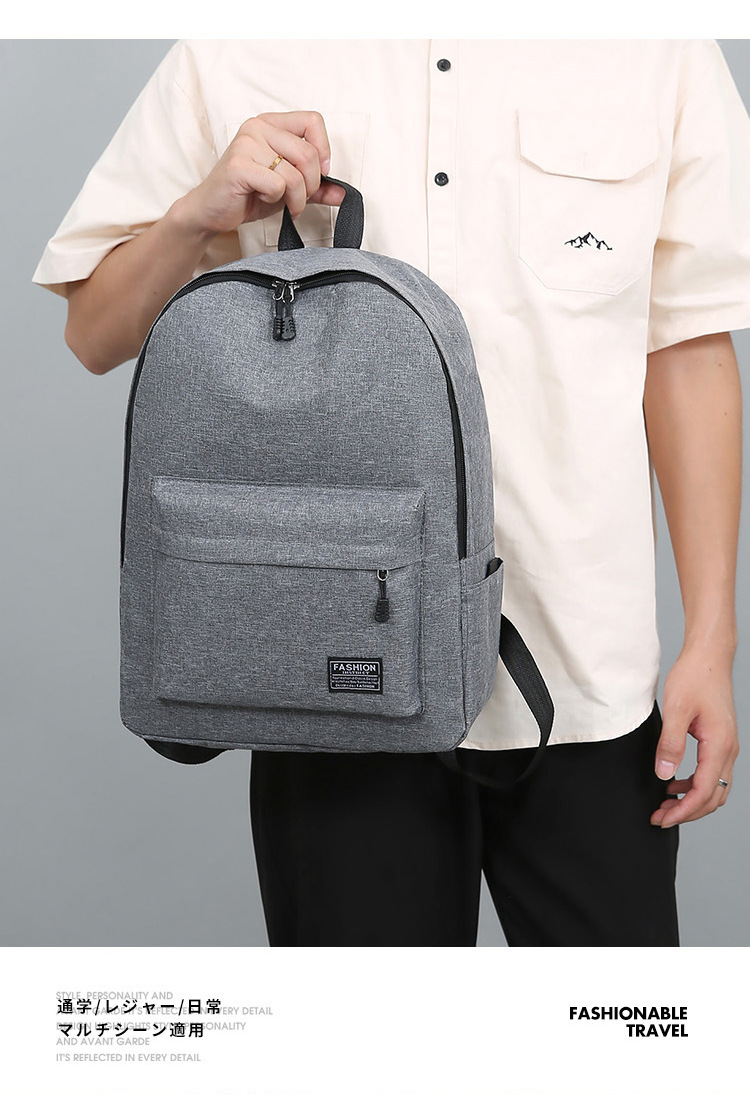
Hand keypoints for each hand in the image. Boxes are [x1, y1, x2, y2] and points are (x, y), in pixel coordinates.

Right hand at [173, 110, 343, 236]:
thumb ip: (315, 188)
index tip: (319, 173)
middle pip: (308, 153)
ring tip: (284, 204)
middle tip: (300, 199)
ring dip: (297, 198)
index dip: (324, 150)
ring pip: (295, 173)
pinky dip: (277, 200)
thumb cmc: (248, 194)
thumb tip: (343, 194)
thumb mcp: (288, 188)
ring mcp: (246, 143)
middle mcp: (257, 127)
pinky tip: (264, 199)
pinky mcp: (238, 165)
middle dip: (311, 185)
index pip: (313, 120)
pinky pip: (278, 184)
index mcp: (271, 123)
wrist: (211, 211)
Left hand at [651, 645, 738, 827]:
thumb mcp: (676, 710)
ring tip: (664, 804)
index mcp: (720, 745)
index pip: (704, 791)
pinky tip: (673, 783)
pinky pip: (712, 774)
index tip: (662, 818)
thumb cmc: (694, 677)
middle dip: (687, 812)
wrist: (709, 657)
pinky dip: (694, 785)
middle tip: (660, 817)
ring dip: (691, 801)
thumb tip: (664, 774)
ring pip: (714, 788)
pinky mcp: (720, 742)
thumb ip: (670, 744)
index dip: (683, 810)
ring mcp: (727, 747)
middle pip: (713, 797)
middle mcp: (728, 750)